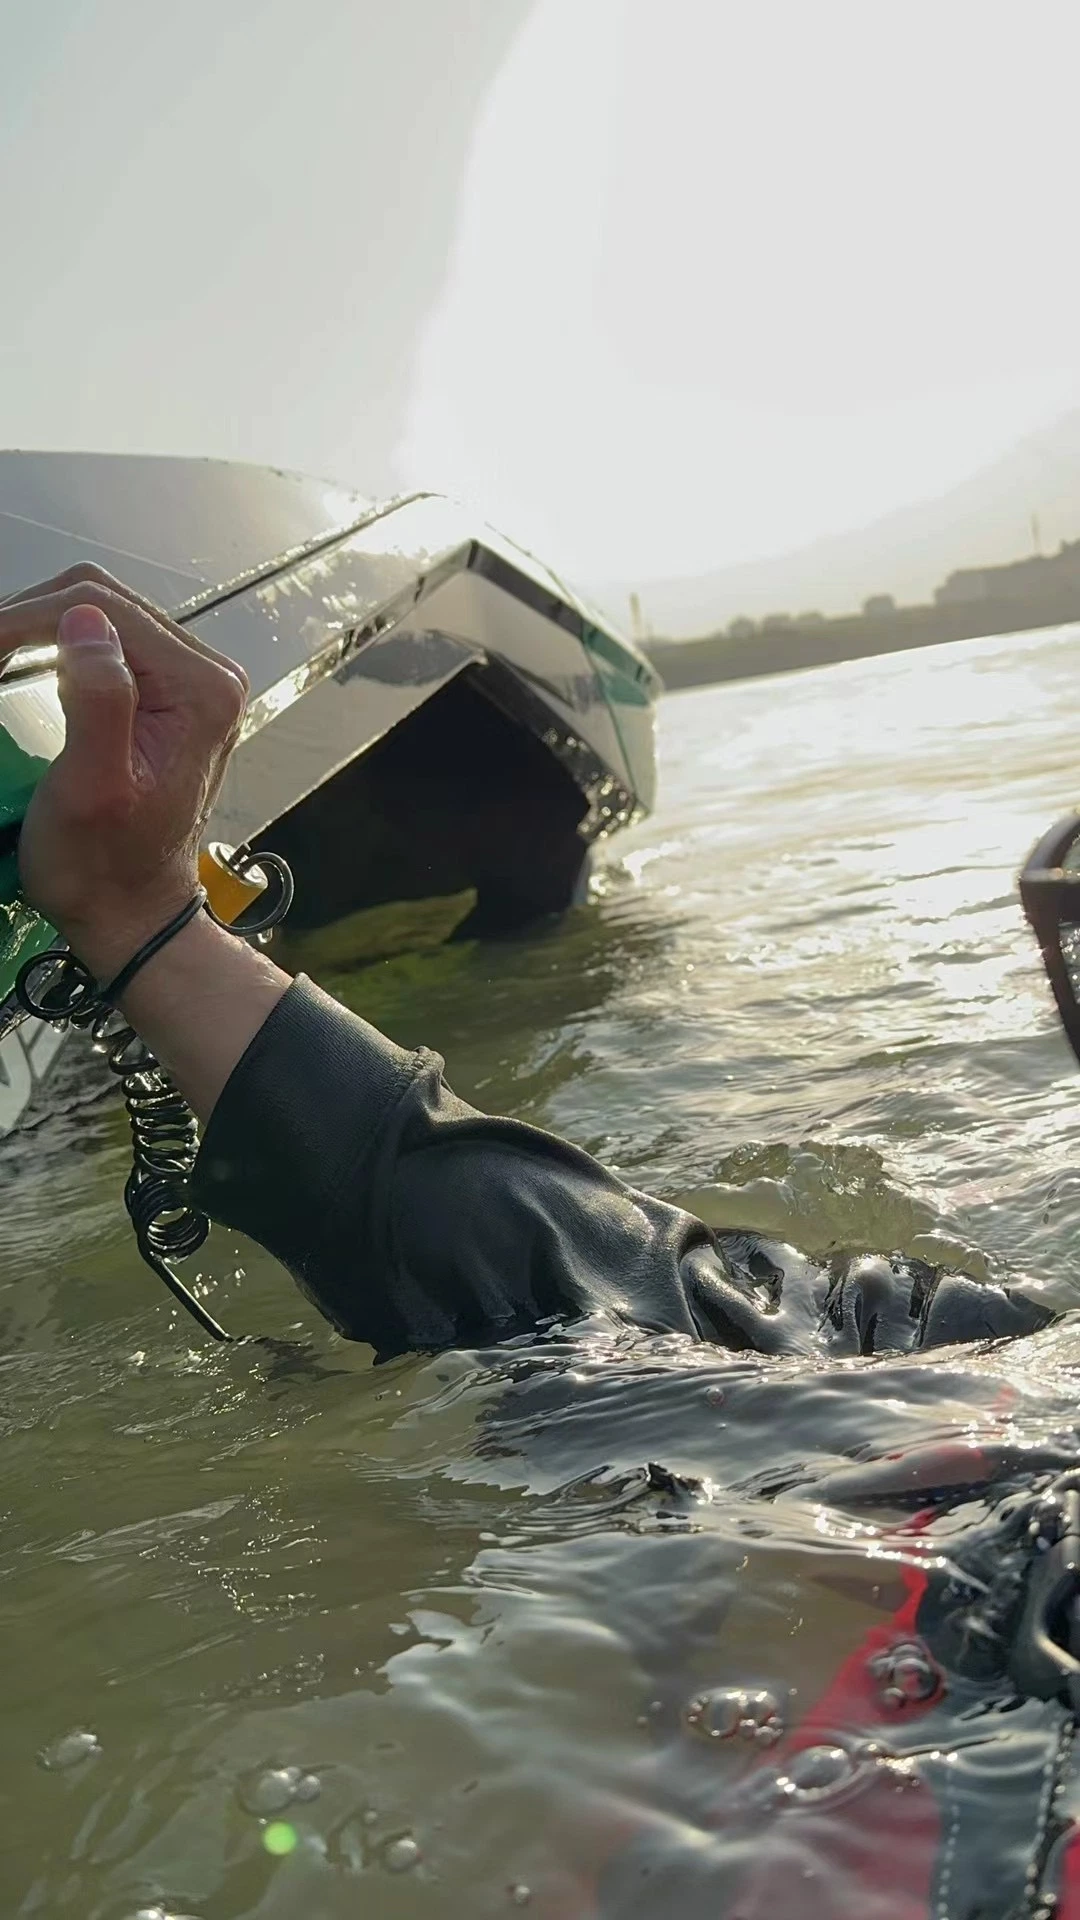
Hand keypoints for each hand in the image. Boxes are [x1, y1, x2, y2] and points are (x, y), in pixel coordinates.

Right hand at [4, 565, 248, 981]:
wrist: (133, 914)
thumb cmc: (104, 867)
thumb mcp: (92, 789)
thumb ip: (100, 699)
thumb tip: (85, 621)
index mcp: (201, 689)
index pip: (100, 610)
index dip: (23, 619)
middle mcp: (206, 675)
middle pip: (101, 603)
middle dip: (25, 618)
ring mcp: (188, 684)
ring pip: (98, 617)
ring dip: (34, 628)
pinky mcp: (166, 698)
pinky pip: (103, 646)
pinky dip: (51, 647)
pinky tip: (15, 664)